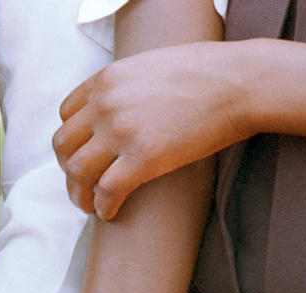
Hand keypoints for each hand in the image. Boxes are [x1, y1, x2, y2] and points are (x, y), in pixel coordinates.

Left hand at [53, 40, 248, 219]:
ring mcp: (121, 132)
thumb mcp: (150, 66)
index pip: (66, 115)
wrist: (241, 82)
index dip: (71, 140)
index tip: (79, 154)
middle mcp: (106, 104)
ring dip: (78, 194)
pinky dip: (103, 206)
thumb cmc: (207, 73)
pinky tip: (108, 213)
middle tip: (80, 185)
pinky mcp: (143, 158)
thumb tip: (115, 110)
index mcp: (106, 80)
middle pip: (64, 146)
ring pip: (77, 172)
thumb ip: (124, 87)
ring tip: (88, 205)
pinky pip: (107, 191)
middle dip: (67, 169)